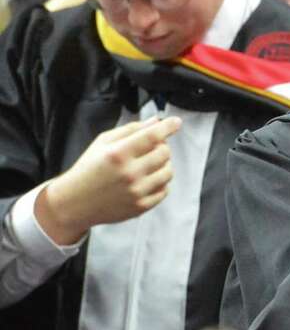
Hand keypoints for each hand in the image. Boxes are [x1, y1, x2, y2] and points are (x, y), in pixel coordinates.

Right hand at [36, 117, 180, 244]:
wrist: (74, 203)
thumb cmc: (88, 169)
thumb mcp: (102, 143)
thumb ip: (131, 129)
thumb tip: (156, 121)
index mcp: (118, 154)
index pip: (153, 136)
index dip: (168, 126)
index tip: (175, 122)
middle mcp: (129, 173)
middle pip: (165, 152)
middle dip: (161, 147)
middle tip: (150, 148)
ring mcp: (136, 192)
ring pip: (168, 171)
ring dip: (162, 165)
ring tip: (147, 165)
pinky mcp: (141, 207)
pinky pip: (165, 190)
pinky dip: (159, 183)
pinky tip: (145, 180)